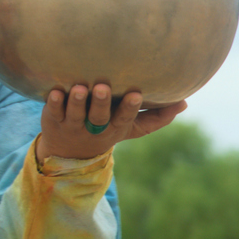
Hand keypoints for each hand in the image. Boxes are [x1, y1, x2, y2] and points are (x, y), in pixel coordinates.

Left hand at [35, 82, 186, 164]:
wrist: (70, 151)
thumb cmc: (107, 129)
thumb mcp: (132, 128)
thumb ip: (157, 117)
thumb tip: (185, 102)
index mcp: (114, 127)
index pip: (124, 118)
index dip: (129, 108)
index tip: (136, 94)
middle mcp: (94, 127)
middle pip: (98, 117)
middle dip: (101, 103)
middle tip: (102, 87)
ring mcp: (73, 125)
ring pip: (75, 114)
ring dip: (77, 102)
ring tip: (78, 88)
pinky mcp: (54, 119)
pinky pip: (53, 111)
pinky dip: (53, 102)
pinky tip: (54, 91)